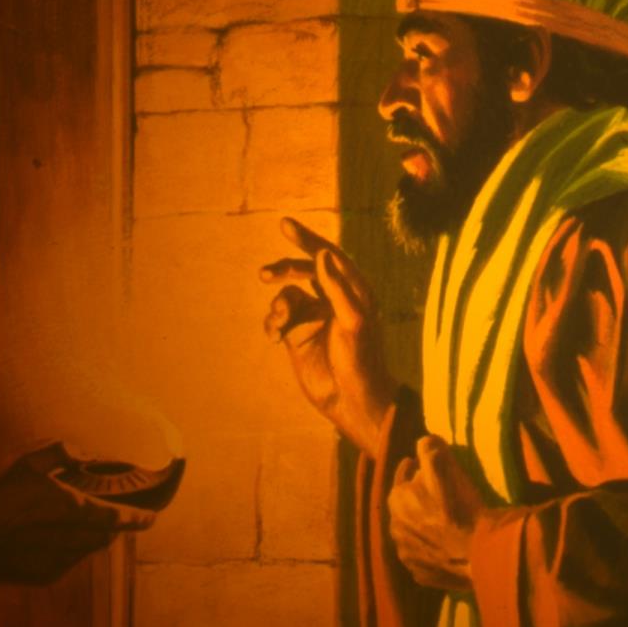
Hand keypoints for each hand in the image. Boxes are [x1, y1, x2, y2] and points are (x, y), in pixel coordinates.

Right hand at [0, 443, 152, 590]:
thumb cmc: (0, 504)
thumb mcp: (26, 467)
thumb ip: (59, 453)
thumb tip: (85, 454)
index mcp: (74, 510)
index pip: (119, 517)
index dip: (139, 518)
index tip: (152, 517)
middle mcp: (75, 538)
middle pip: (108, 535)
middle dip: (116, 527)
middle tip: (121, 518)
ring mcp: (64, 560)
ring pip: (90, 548)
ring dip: (93, 537)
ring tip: (80, 525)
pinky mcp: (50, 575)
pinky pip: (71, 561)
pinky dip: (70, 550)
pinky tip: (53, 540)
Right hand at [261, 218, 397, 448]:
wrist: (353, 401)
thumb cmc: (362, 361)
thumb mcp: (353, 322)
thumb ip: (338, 288)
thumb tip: (322, 254)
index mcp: (354, 291)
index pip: (329, 257)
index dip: (307, 240)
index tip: (284, 225)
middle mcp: (332, 300)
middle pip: (303, 271)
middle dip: (284, 269)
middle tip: (264, 275)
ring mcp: (314, 317)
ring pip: (286, 295)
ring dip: (278, 305)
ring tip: (278, 323)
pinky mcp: (298, 336)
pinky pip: (276, 318)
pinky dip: (270, 323)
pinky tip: (274, 337)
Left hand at [387, 436, 484, 593]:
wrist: (479, 554)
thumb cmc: (460, 507)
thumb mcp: (445, 468)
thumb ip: (430, 449)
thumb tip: (423, 441)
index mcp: (397, 501)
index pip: (400, 478)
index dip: (409, 469)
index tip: (414, 463)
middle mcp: (395, 529)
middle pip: (405, 507)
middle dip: (415, 499)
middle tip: (433, 493)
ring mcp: (407, 555)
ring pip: (412, 533)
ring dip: (421, 525)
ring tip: (440, 520)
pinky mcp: (421, 575)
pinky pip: (423, 556)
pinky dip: (431, 548)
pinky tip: (445, 546)